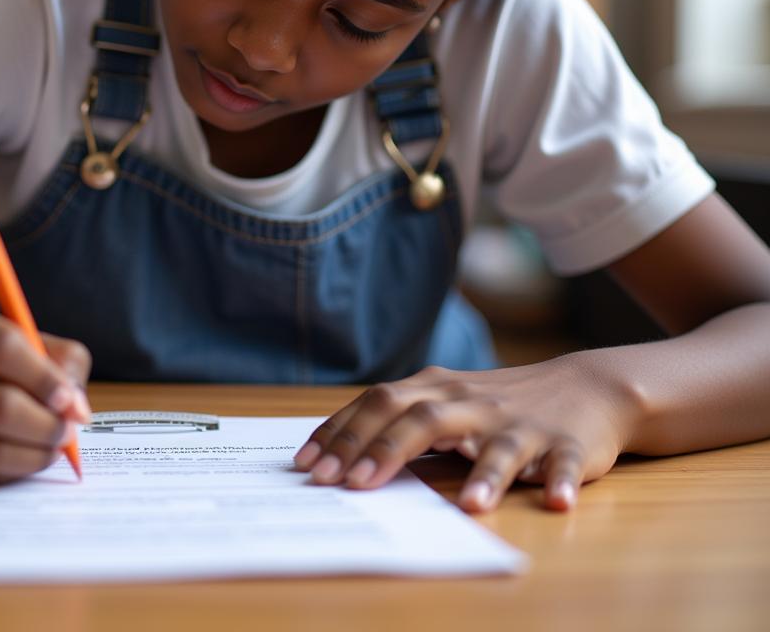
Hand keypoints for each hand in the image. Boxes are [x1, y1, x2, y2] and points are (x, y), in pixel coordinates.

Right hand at [0, 298, 90, 482]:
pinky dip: (13, 469)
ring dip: (36, 454)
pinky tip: (27, 456)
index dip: (45, 377)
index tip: (71, 401)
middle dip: (47, 426)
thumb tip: (78, 408)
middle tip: (70, 431)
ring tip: (55, 445)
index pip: (3, 347)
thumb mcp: (11, 332)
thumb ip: (57, 357)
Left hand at [294, 354, 639, 510]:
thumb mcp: (446, 404)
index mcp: (438, 389)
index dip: (342, 432)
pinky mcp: (566, 442)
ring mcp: (520, 422)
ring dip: (484, 472)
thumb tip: (338, 455)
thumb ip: (401, 421)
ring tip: (469, 505)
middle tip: (342, 484)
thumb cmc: (499, 403)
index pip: (379, 402)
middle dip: (379, 449)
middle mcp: (472, 401)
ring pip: (497, 443)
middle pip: (421, 417)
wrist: (586, 387)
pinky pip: (561, 461)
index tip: (306, 464)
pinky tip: (553, 500)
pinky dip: (557, 479)